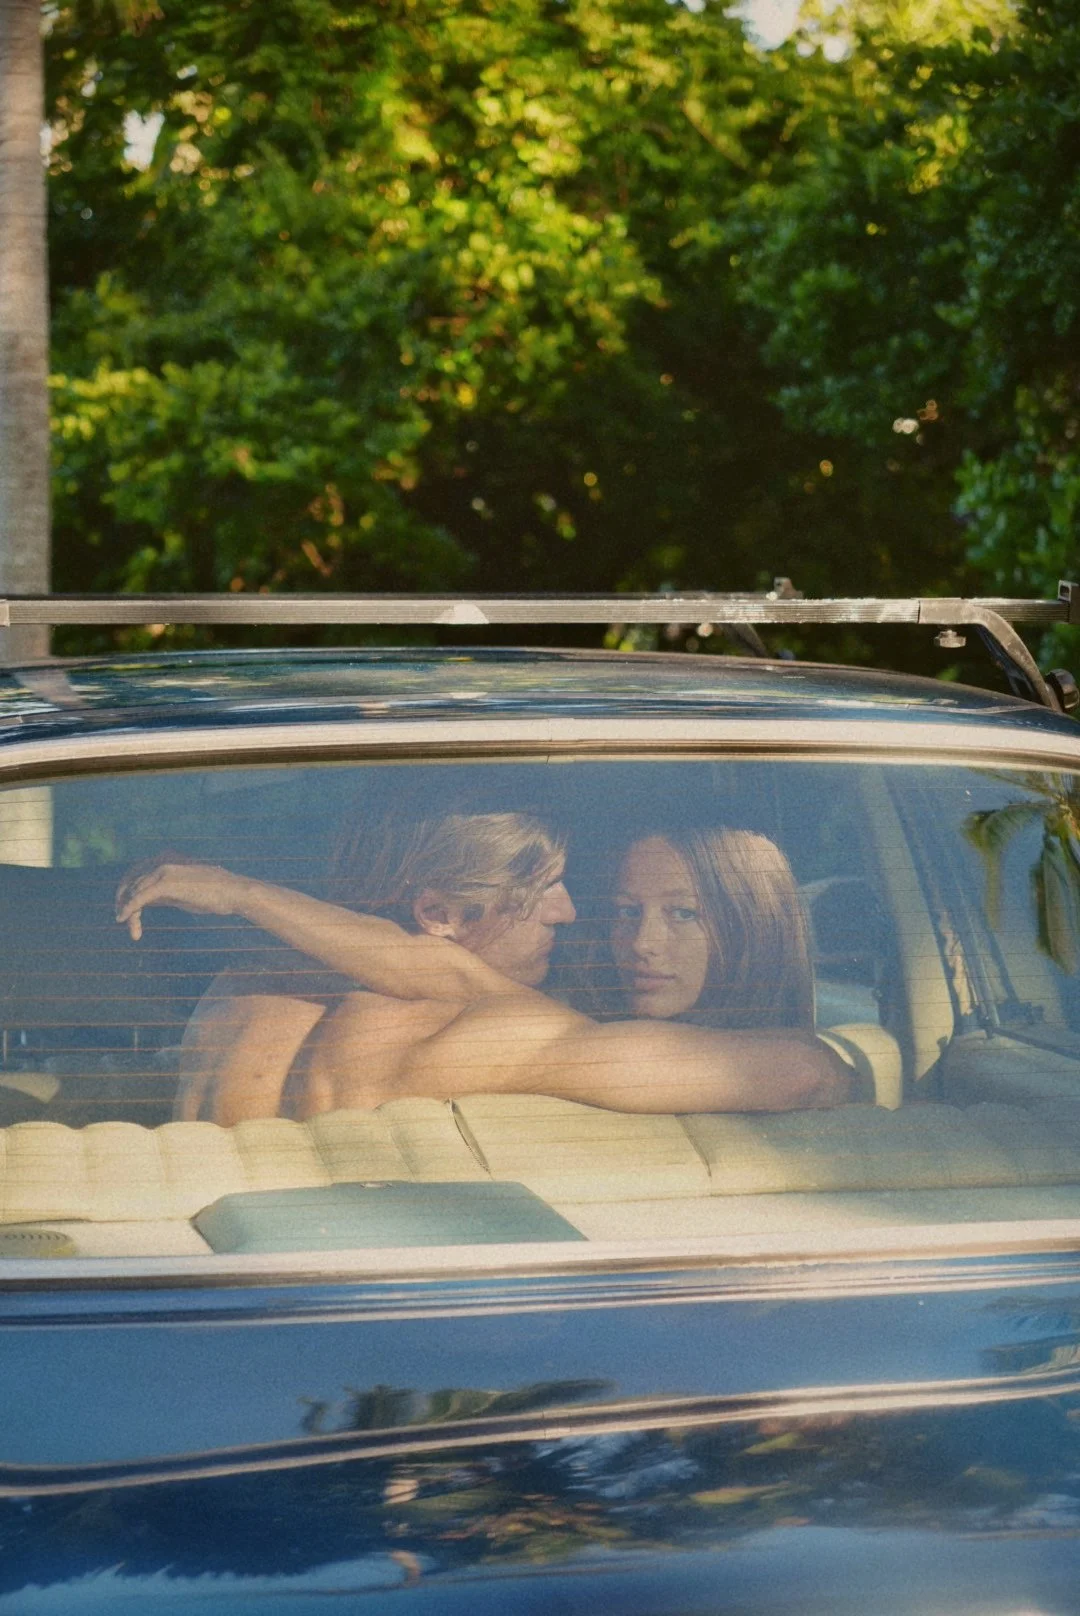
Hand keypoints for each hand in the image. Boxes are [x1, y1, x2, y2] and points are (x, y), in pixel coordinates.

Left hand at [115, 858, 247, 940]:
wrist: (233, 892)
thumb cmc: (214, 895)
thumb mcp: (183, 891)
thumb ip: (164, 892)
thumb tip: (147, 901)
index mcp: (165, 859)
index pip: (136, 873)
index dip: (128, 891)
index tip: (127, 910)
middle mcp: (161, 860)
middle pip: (130, 881)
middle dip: (123, 900)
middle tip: (122, 919)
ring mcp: (163, 870)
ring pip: (134, 892)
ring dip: (128, 911)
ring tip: (131, 929)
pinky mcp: (166, 883)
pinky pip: (139, 898)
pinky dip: (130, 909)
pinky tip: (124, 920)